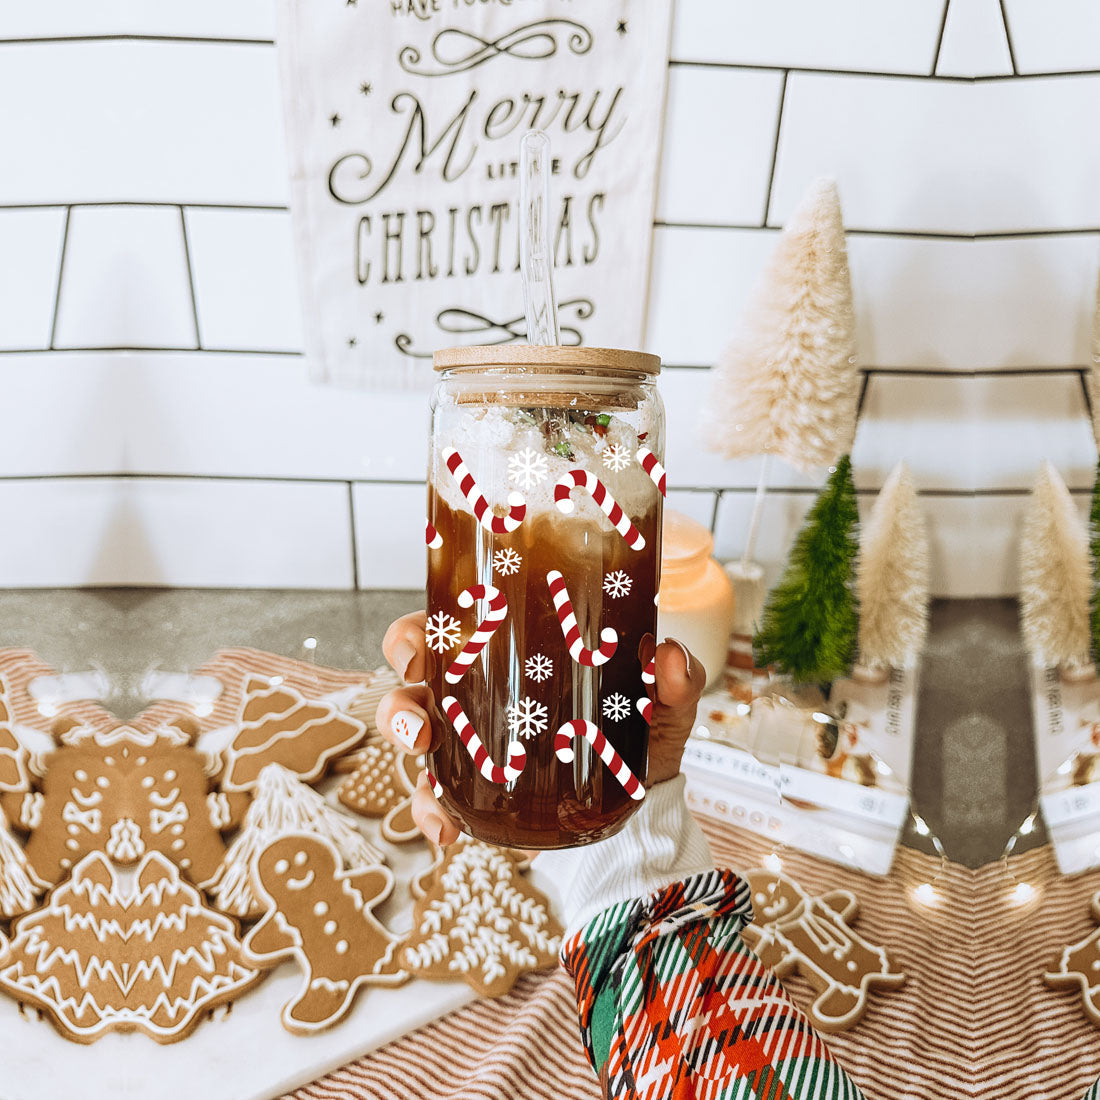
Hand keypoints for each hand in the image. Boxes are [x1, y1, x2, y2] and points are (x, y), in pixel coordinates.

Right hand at [376, 611, 706, 845]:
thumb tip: (668, 656)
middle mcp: (480, 694)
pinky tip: (445, 830)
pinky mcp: (475, 794)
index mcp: (513, 656)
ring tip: (420, 751)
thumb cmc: (639, 733)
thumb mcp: (663, 703)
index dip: (423, 628)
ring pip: (413, 733)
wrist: (642, 806)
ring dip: (402, 737)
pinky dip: (430, 813)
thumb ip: (675, 679)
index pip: (455, 628)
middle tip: (417, 701)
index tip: (424, 638)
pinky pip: (434, 800)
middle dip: (400, 686)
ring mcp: (471, 745)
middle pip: (416, 678)